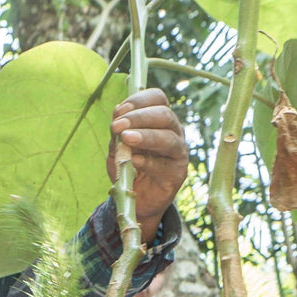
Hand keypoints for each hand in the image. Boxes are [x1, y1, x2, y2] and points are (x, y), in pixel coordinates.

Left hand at [108, 88, 187, 230]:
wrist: (136, 197)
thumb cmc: (129, 167)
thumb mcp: (118, 147)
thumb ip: (118, 132)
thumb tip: (118, 113)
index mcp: (160, 120)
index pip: (158, 99)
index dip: (140, 100)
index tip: (120, 109)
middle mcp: (174, 132)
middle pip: (165, 115)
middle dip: (139, 118)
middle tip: (117, 126)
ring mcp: (178, 153)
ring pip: (168, 138)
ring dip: (145, 136)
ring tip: (126, 139)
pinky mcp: (177, 175)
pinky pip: (164, 166)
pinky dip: (147, 162)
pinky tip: (133, 160)